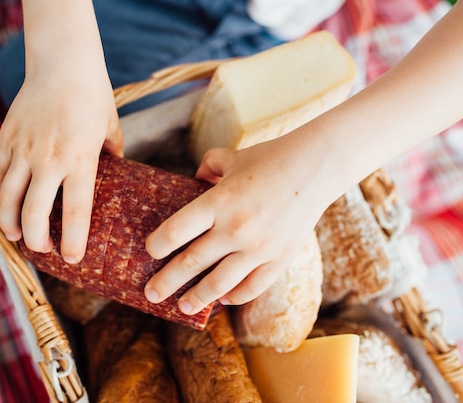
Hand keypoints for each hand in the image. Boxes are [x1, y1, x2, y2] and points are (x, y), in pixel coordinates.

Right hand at [0, 47, 122, 261]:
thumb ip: (113, 153)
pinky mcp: (7, 138)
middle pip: (34, 213)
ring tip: (15, 235)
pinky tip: (6, 203)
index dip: (72, 241)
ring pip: (8, 197)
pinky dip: (1, 193)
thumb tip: (116, 169)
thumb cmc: (93, 94)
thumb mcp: (111, 127)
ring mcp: (24, 149)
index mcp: (81, 160)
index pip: (75, 212)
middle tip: (42, 249)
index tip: (72, 259)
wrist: (62, 61)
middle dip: (35, 240)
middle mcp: (49, 159)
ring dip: (10, 222)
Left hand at [144, 136, 331, 314]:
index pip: (177, 230)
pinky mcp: (280, 259)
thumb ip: (205, 168)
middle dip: (166, 282)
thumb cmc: (268, 159)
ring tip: (182, 307)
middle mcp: (236, 228)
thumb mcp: (230, 158)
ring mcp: (259, 247)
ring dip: (197, 298)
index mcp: (219, 200)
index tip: (150, 252)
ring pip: (220, 283)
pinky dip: (234, 296)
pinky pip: (252, 287)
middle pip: (192, 262)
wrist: (315, 168)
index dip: (158, 244)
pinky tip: (221, 299)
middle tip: (151, 293)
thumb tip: (192, 182)